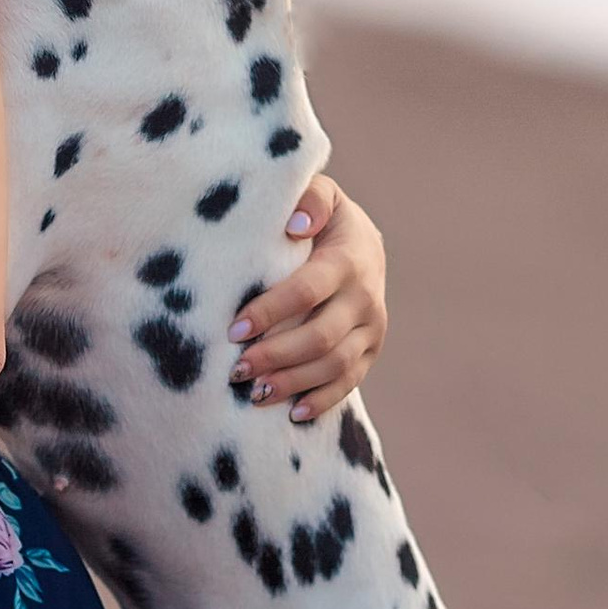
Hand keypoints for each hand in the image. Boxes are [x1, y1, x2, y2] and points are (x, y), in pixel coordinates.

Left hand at [227, 171, 387, 420]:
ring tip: (254, 394)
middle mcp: (366, 296)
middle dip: (276, 356)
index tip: (234, 329)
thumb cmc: (321, 217)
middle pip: (321, 336)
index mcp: (348, 259)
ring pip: (335, 364)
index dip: (271, 311)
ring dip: (294, 382)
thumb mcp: (321, 194)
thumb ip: (309, 198)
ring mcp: (373, 327)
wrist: (362, 241)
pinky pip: (350, 381)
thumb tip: (296, 223)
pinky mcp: (372, 350)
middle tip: (236, 370)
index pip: (307, 290)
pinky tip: (293, 413)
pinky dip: (322, 399)